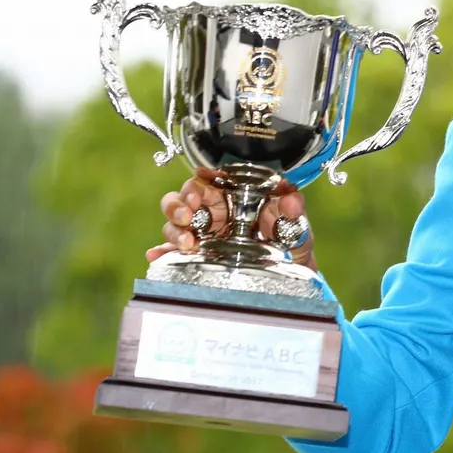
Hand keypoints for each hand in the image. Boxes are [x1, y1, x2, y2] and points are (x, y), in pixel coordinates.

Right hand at [145, 170, 316, 271]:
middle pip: (182, 199)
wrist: (289, 271)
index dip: (198, 181)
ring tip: (186, 243)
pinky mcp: (197, 254)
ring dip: (173, 230)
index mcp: (234, 195)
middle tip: (187, 216)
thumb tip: (291, 198)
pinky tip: (156, 255)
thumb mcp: (296, 223)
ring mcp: (203, 233)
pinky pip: (172, 251)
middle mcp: (214, 211)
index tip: (198, 193)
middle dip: (178, 205)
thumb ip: (294, 209)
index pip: (208, 180)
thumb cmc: (290, 240)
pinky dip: (162, 251)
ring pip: (175, 223)